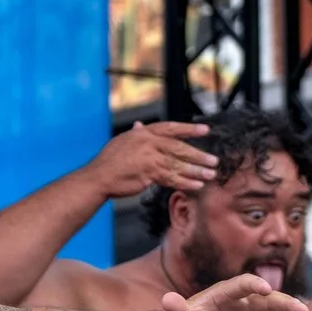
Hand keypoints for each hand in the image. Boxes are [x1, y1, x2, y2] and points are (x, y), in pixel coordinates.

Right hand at [89, 120, 219, 198]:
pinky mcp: (148, 174)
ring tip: (210, 174)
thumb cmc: (109, 161)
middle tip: (213, 160)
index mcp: (143, 134)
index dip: (189, 129)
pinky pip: (171, 178)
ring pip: (178, 164)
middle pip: (179, 148)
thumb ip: (135, 134)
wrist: (98, 177)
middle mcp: (147, 143)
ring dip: (196, 171)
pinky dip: (185, 182)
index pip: (170, 128)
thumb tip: (140, 125)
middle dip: (198, 155)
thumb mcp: (122, 142)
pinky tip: (196, 185)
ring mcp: (148, 159)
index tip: (206, 130)